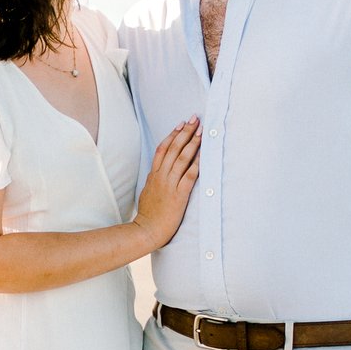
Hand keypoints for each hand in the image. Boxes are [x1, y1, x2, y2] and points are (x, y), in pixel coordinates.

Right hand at [135, 119, 201, 247]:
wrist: (147, 230)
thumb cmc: (148, 214)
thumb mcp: (148, 192)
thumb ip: (153, 180)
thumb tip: (156, 172)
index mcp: (154, 175)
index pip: (162, 149)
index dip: (172, 135)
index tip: (180, 124)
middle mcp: (161, 176)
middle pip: (173, 149)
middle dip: (185, 132)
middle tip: (194, 119)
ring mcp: (169, 185)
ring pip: (181, 159)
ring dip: (192, 143)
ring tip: (200, 131)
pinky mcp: (178, 195)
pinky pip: (189, 176)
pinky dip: (197, 164)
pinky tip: (204, 155)